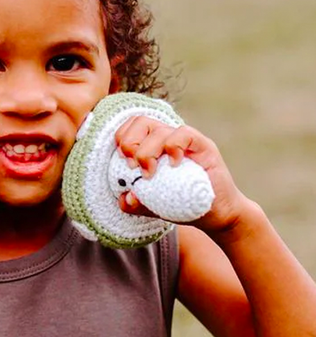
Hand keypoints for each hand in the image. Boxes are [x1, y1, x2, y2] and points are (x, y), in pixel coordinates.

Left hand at [114, 116, 245, 232]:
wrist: (215, 216)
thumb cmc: (182, 205)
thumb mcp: (151, 205)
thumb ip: (134, 202)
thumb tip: (125, 198)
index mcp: (152, 146)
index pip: (130, 127)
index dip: (121, 139)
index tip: (122, 162)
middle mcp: (167, 138)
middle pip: (141, 121)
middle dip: (129, 142)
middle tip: (132, 167)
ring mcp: (186, 141)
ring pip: (159, 129)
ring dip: (147, 152)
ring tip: (149, 174)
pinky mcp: (203, 146)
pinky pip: (184, 134)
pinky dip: (173, 147)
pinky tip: (173, 165)